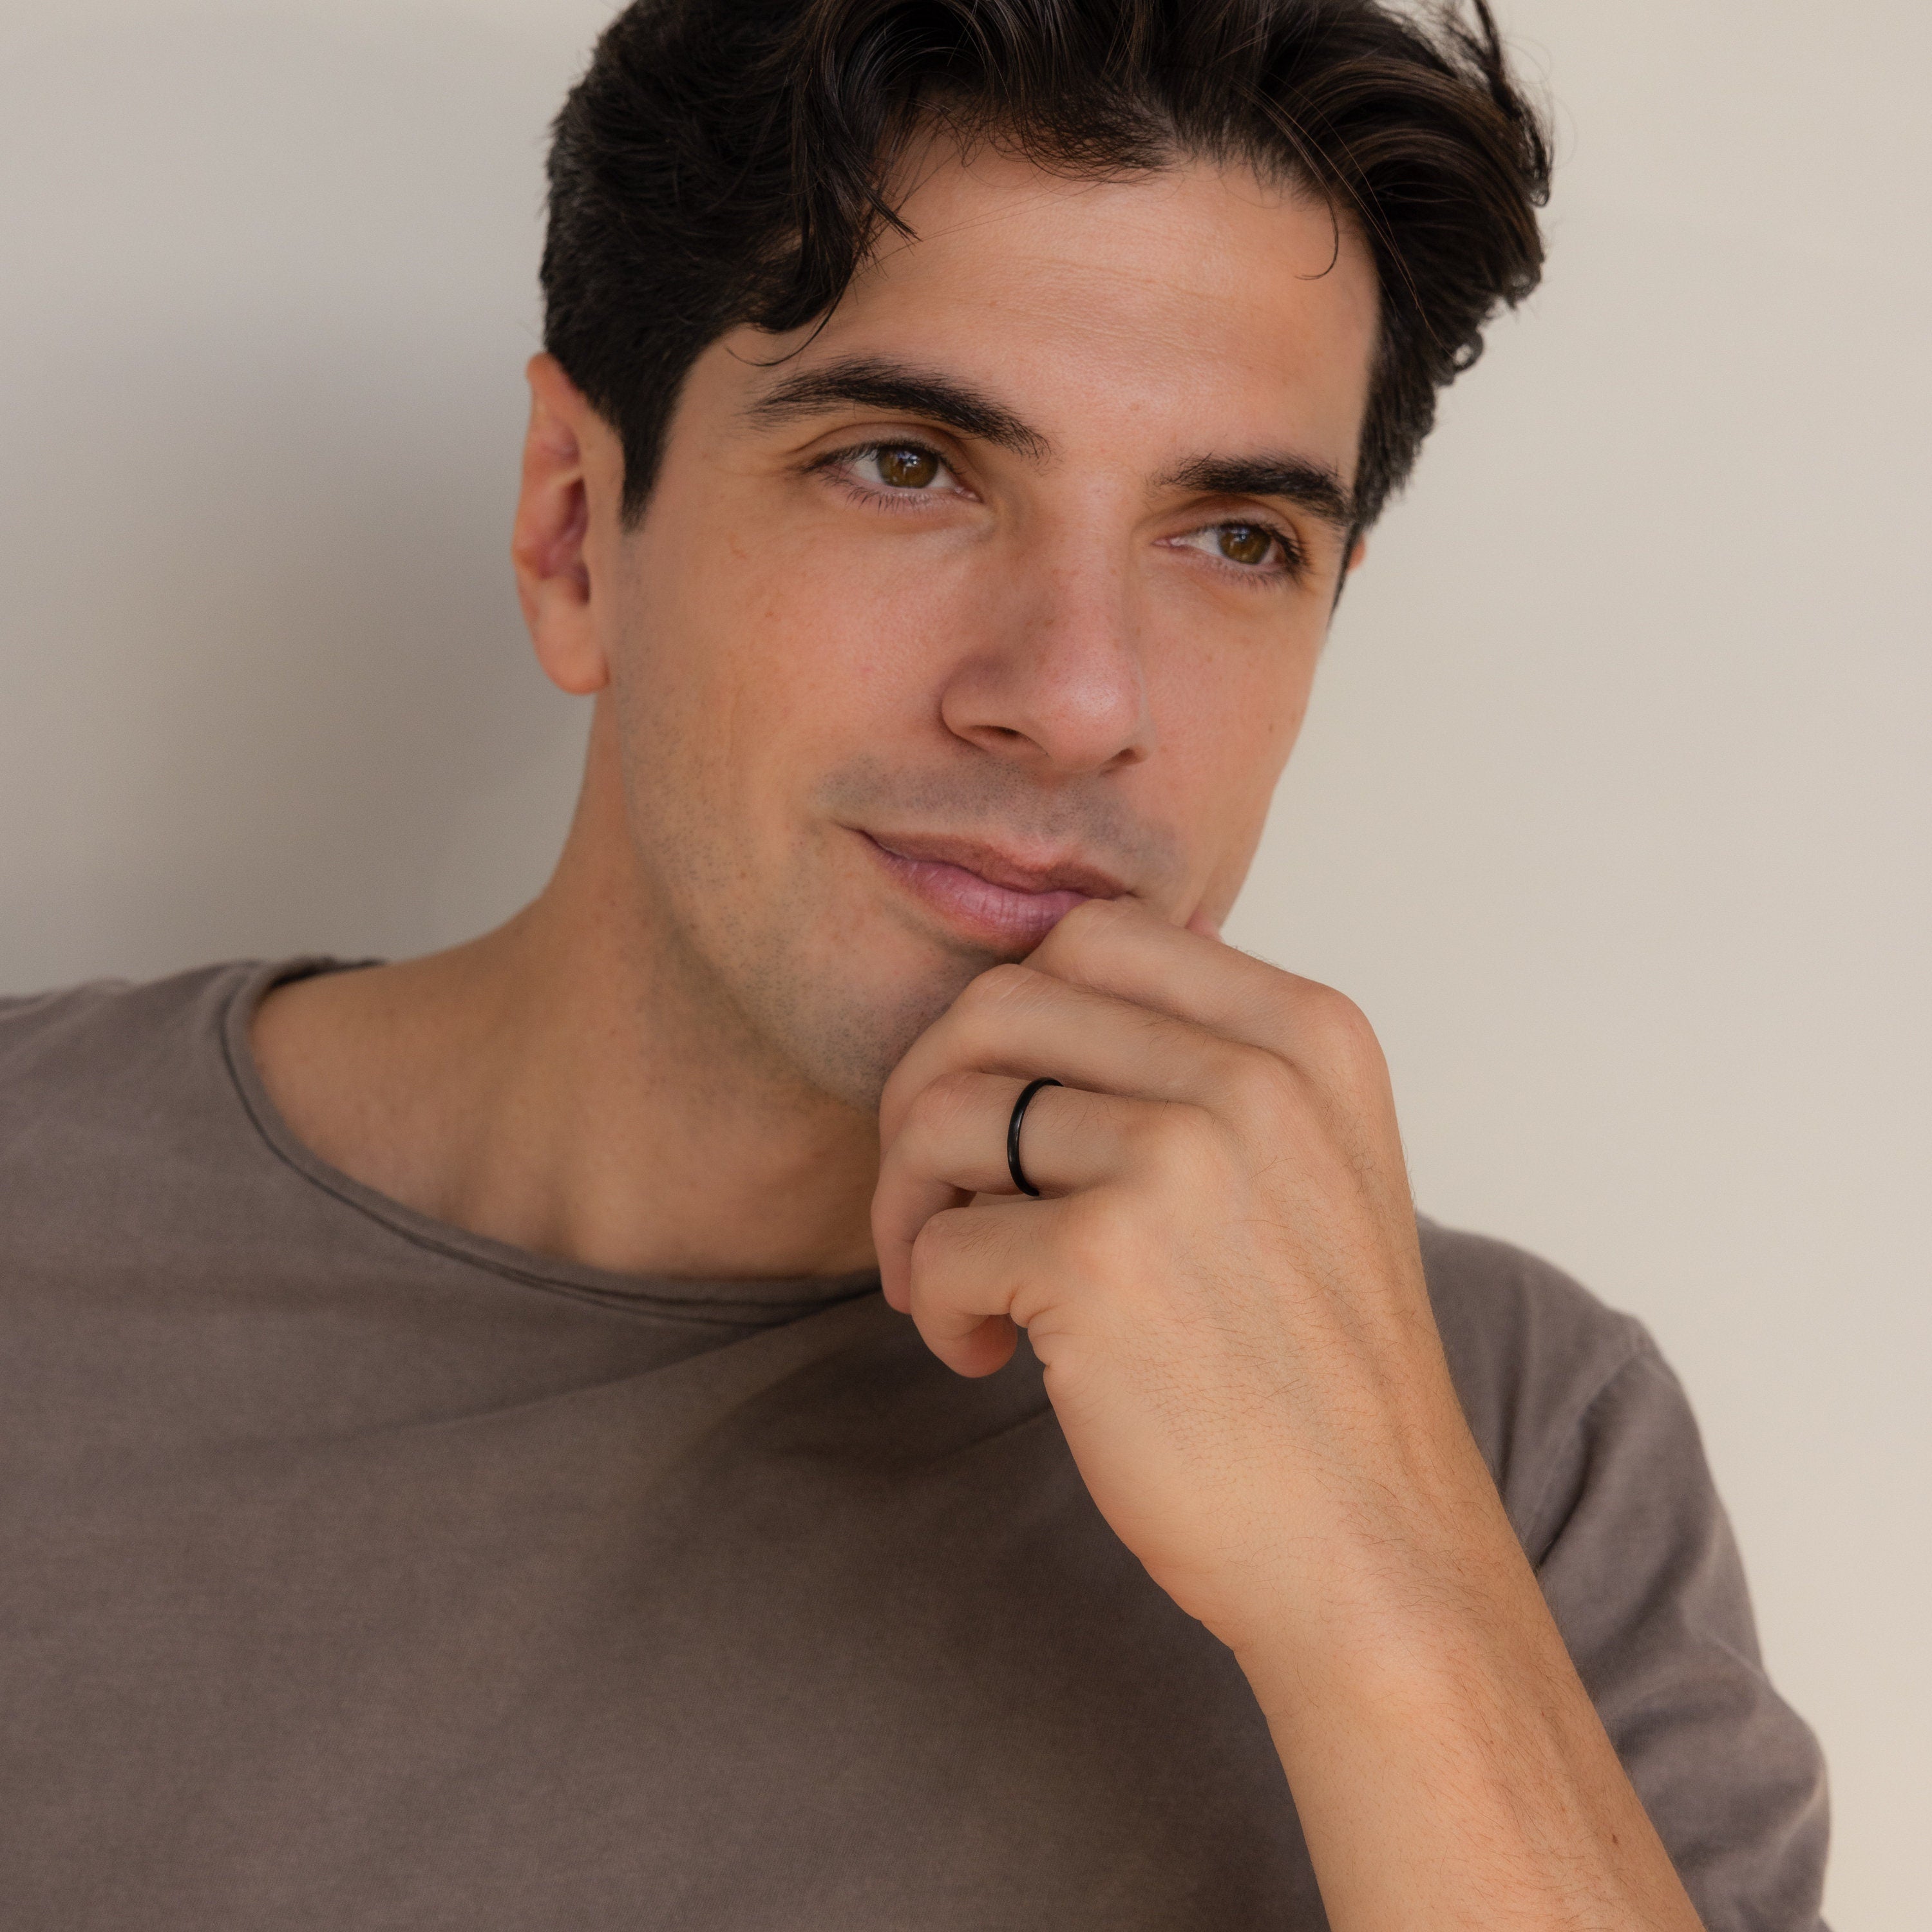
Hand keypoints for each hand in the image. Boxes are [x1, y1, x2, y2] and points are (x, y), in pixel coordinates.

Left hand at [872, 894, 1485, 1651]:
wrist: (1371, 1550)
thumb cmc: (1313, 1369)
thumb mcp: (1316, 1165)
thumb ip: (1211, 1062)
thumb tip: (1043, 989)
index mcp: (1308, 1034)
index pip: (1095, 935)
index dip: (1013, 1020)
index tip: (1005, 1109)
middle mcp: (1253, 1075)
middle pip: (1000, 1004)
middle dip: (929, 1091)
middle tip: (936, 1193)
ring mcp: (1179, 1160)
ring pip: (945, 1111)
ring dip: (911, 1203)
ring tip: (950, 1283)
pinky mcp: (1102, 1262)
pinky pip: (942, 1242)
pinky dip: (936, 1302)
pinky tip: (985, 1353)